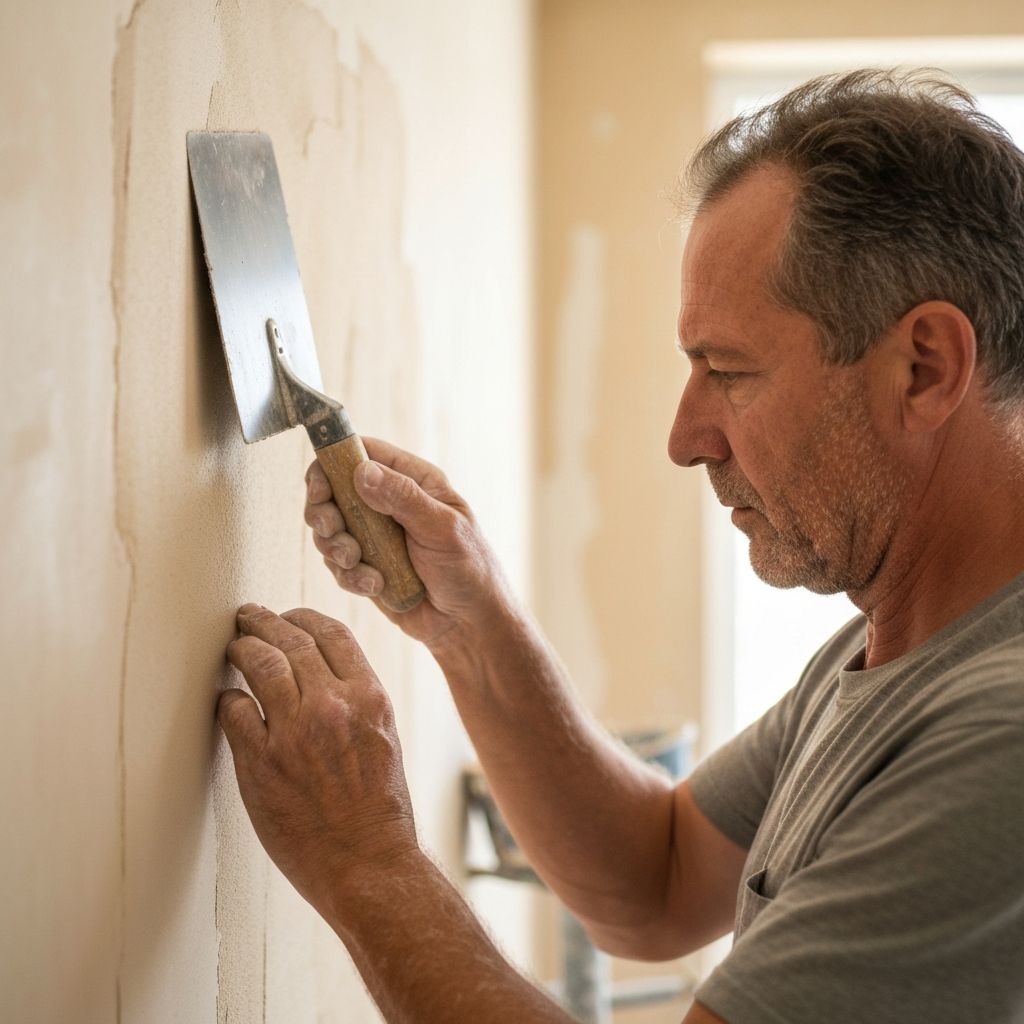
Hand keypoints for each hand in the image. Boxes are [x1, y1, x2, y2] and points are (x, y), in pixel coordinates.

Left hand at [217, 604, 417, 913]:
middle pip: (290, 639)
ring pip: (258, 662)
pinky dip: (227, 699)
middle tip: (247, 617)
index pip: (332, 633)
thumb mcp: (384, 738)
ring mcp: (294, 732)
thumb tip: (323, 673)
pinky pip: (233, 710)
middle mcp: (332, 705)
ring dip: (241, 648)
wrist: (369, 865)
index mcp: (369, 697)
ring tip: (233, 646)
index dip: (303, 617)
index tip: (287, 616)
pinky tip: (226, 700)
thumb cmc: (380, 809)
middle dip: (263, 621)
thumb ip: (357, 701)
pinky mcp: (261, 762)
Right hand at [304, 437, 514, 649]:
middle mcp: (389, 503)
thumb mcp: (442, 528)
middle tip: (334, 529)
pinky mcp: (366, 566)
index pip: (362, 452)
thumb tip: (362, 472)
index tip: (319, 488)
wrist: (469, 623)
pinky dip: (349, 576)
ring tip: (358, 562)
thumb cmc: (469, 568)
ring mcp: (375, 536)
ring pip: (330, 529)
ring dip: (336, 547)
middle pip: (333, 490)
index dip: (332, 463)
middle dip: (325, 512)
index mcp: (413, 481)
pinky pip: (338, 565)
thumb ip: (403, 498)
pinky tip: (375, 586)